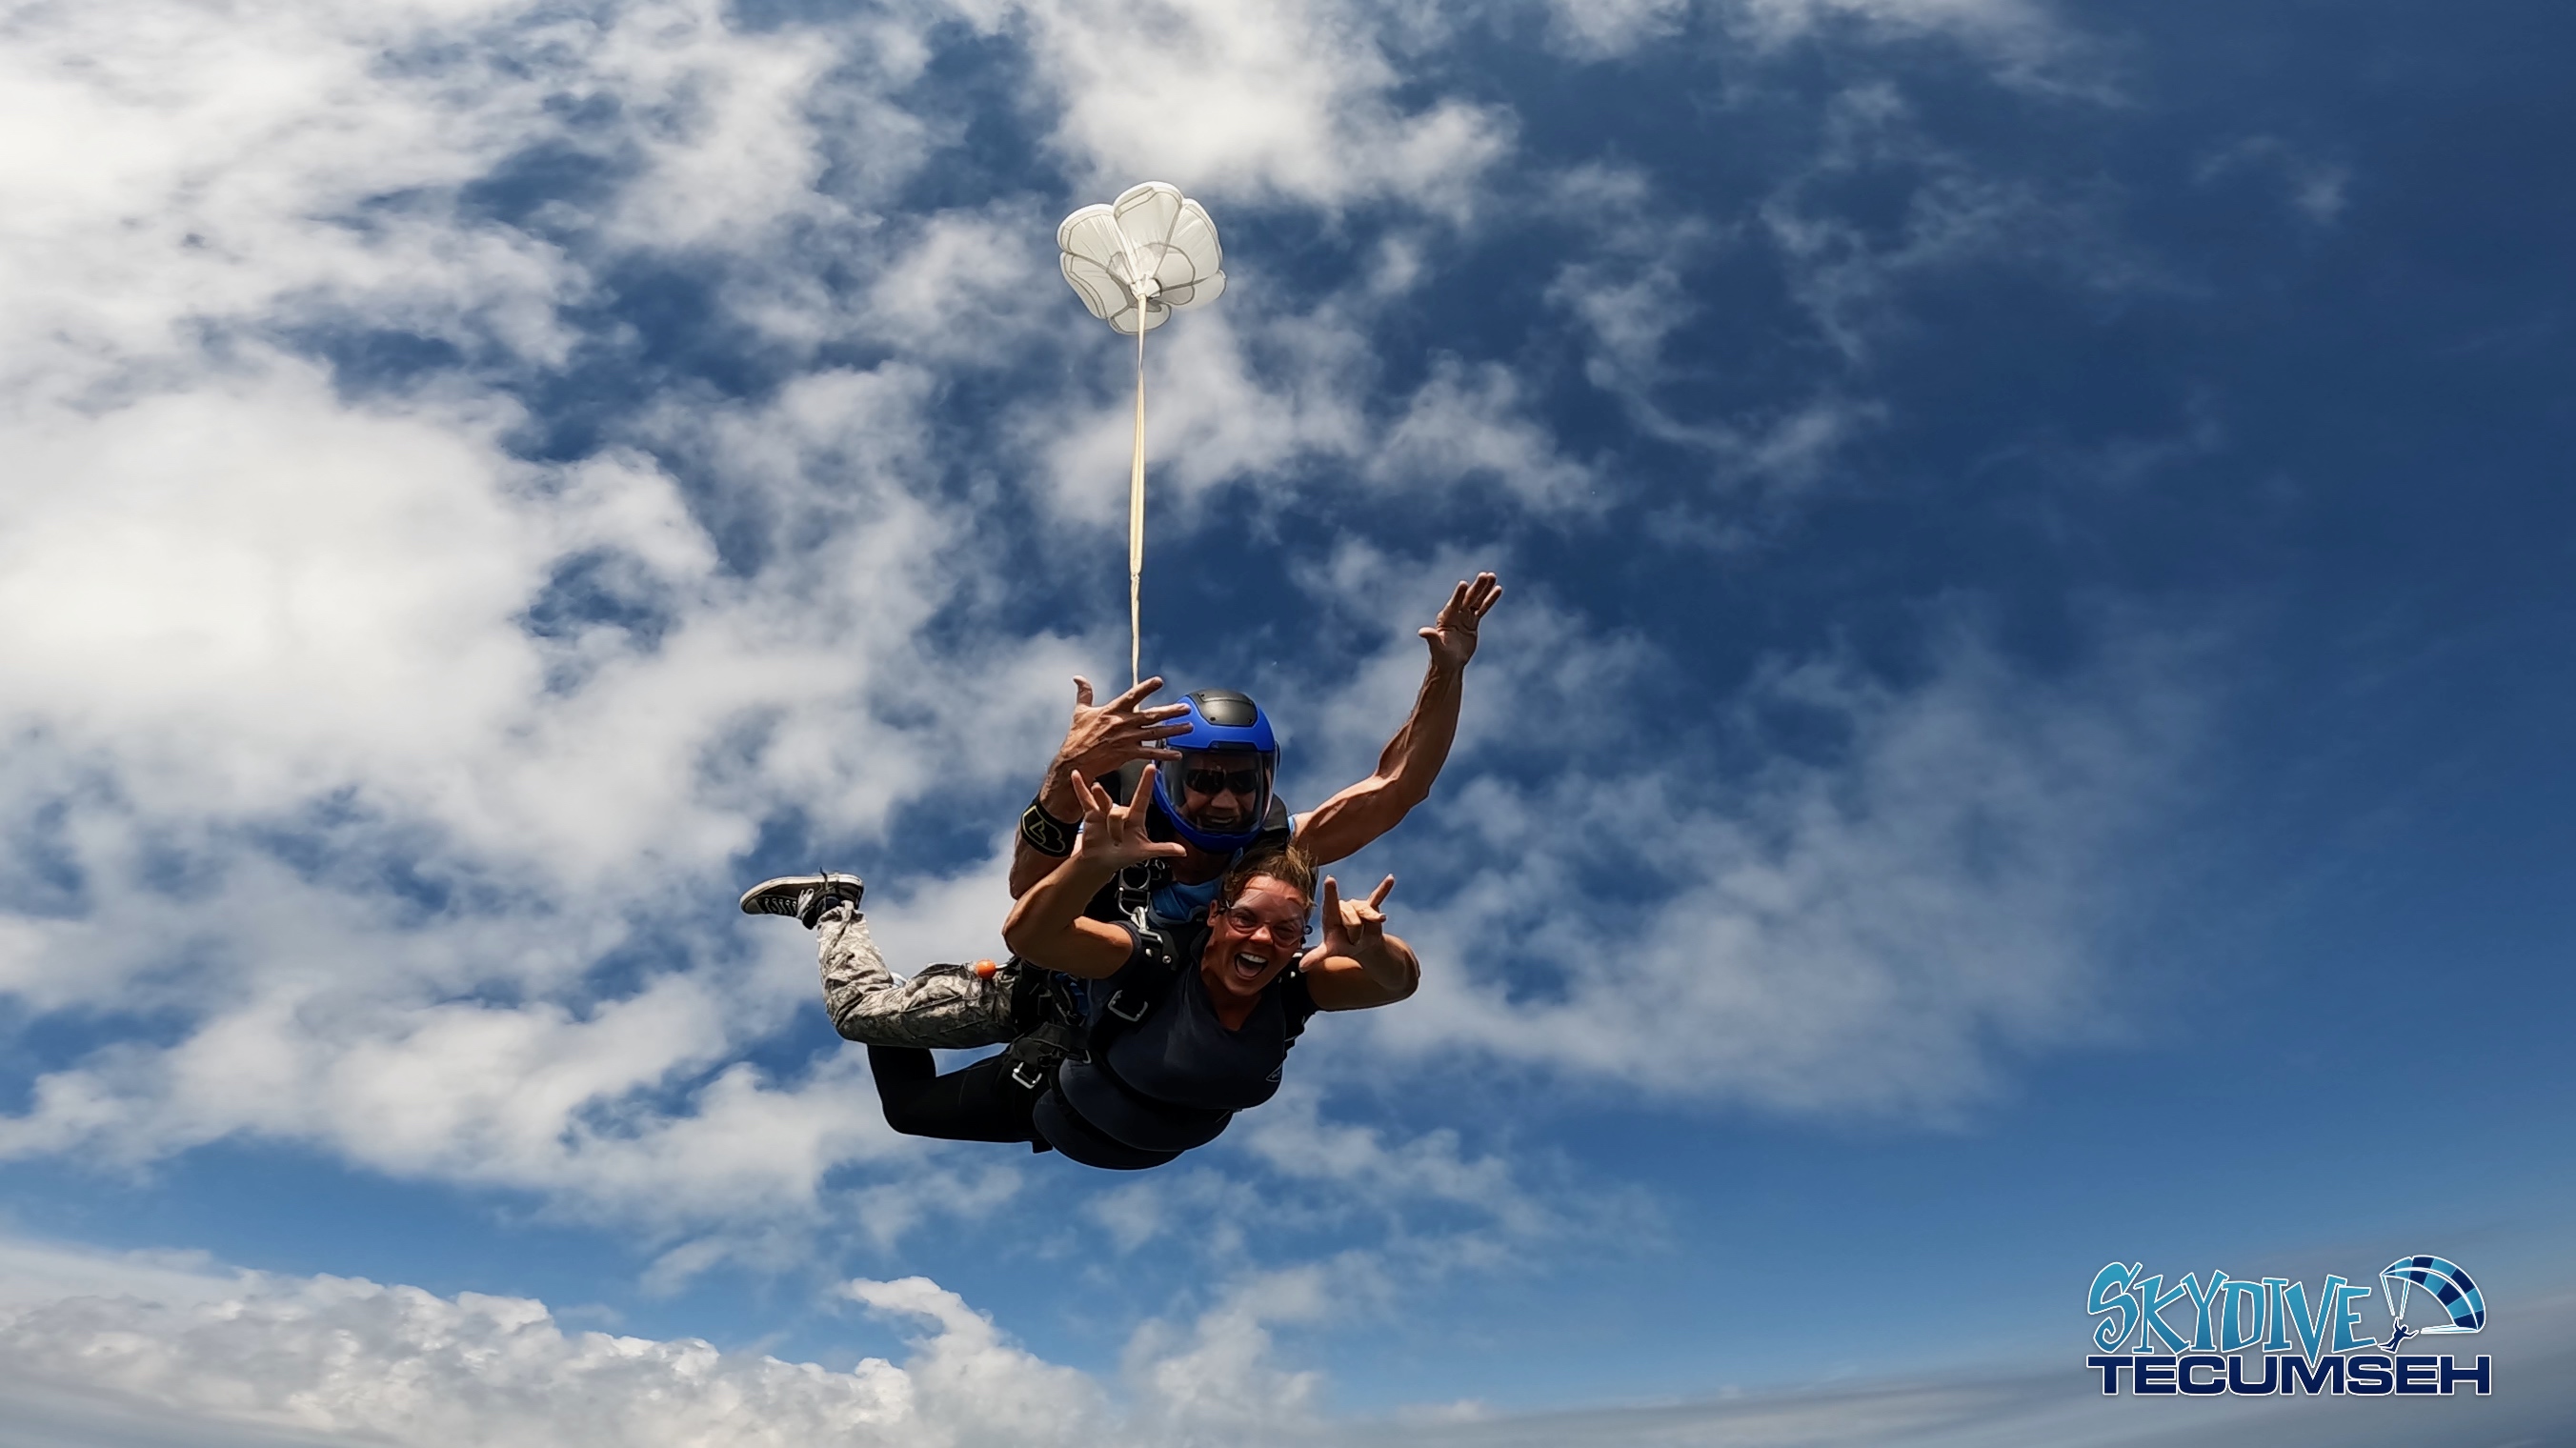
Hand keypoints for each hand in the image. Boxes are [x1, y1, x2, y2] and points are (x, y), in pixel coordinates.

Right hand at [1053, 675, 1190, 784]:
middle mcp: (1123, 723)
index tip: (1159, 681)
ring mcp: (1127, 739)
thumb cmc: (1077, 737)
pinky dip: (1164, 755)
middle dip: (1171, 711)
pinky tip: (1176, 755)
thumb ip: (1084, 693)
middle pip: (1152, 715)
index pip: (1132, 696)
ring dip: (1174, 731)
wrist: (1075, 760)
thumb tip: (1078, 678)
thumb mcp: (1080, 712)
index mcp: (1113, 711)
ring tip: (1188, 728)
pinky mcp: (1128, 754)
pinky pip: (1150, 754)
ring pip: (1155, 734)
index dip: (1146, 688)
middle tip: (1186, 708)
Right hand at [1069, 765, 1188, 871]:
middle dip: (1117, 828)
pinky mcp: (1091, 812)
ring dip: (1105, 821)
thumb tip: (1183, 851)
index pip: (1142, 797)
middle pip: (1119, 811)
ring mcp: (1106, 810)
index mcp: (1136, 817)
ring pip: (1105, 806)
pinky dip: (1080, 787)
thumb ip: (1162, 849)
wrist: (1102, 861)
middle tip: (1117, 840)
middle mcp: (1122, 810)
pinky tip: (1076, 775)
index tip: (1152, 767)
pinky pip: (1085, 798)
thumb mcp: (1144, 853)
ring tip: (1106, 833)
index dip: (1146, 782)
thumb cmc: (1124, 855)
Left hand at [1314, 874, 1395, 962]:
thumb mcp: (1330, 951)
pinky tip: (1390, 879)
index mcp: (1330, 915)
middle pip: (1352, 915)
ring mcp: (1357, 906)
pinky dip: (1384, 889)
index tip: (1330, 880)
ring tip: (1363, 934)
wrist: (1360, 946)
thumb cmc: (1342, 945)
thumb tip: (1301, 967)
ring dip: (1366, 927)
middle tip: (1353, 940)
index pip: (1331, 904)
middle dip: (1355, 932)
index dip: (1331, 893)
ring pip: (1365, 912)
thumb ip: (1317, 956)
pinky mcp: (1371, 907)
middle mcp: (1343, 907)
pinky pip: (1378, 897)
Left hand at [1419, 573, 1502, 670]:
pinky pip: (1482, 608)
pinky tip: (1497, 589)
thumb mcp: (1437, 647)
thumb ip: (1431, 637)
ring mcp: (1465, 617)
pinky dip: (1489, 599)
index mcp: (1446, 618)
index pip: (1453, 604)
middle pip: (1467, 598)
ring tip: (1492, 576)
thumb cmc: (1440, 656)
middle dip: (1476, 587)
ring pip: (1476, 600)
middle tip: (1484, 575)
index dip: (1458, 595)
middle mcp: (1455, 614)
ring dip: (1484, 589)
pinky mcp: (1473, 622)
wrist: (1450, 663)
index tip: (1464, 584)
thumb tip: (1422, 632)